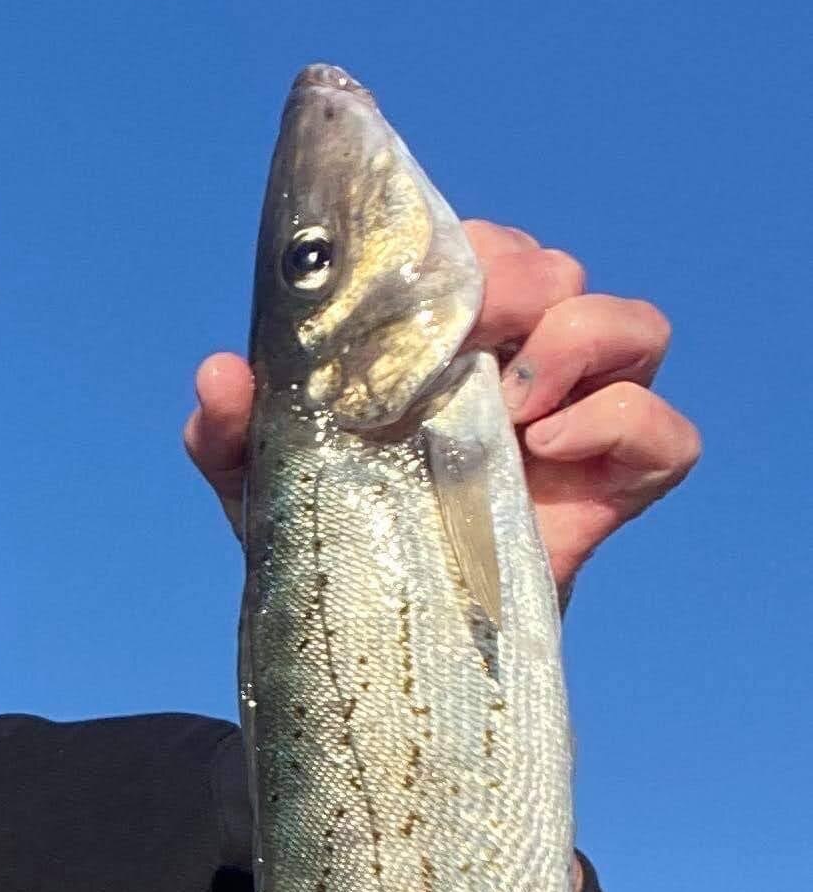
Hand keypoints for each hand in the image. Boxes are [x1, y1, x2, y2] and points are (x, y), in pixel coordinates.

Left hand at [182, 224, 699, 599]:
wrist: (380, 643)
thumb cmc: (332, 539)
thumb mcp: (262, 485)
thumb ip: (228, 431)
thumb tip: (221, 375)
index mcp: (443, 342)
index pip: (479, 249)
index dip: (460, 251)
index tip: (415, 300)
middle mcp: (521, 365)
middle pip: (558, 269)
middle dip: (518, 283)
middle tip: (468, 342)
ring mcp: (579, 424)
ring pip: (636, 327)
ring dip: (581, 339)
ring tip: (513, 405)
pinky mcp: (618, 487)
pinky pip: (669, 434)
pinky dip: (623, 423)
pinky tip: (547, 453)